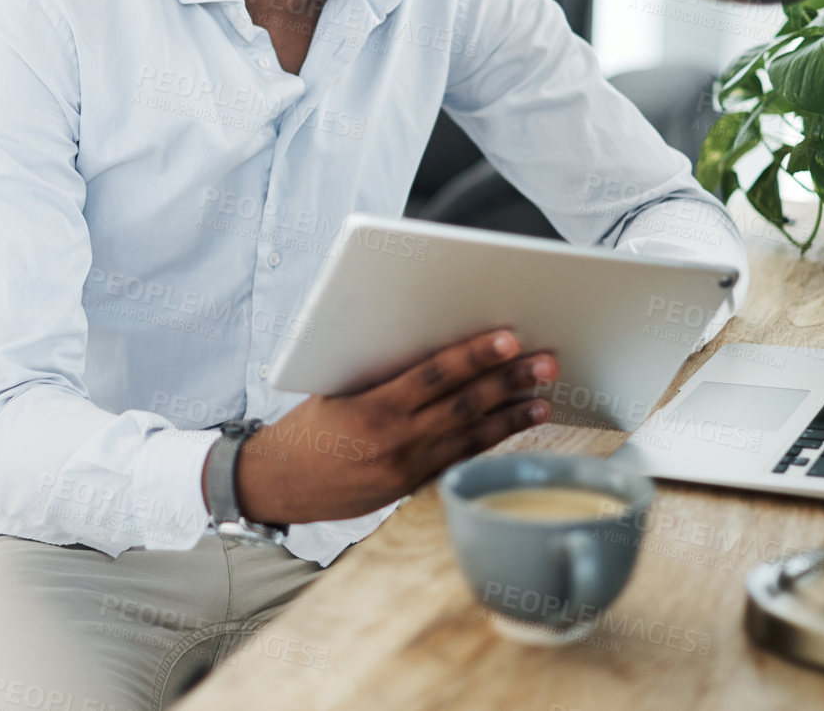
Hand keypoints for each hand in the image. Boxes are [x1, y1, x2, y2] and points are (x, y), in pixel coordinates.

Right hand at [209, 329, 557, 526]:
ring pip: (471, 435)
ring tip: (543, 397)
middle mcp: (395, 441)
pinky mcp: (411, 485)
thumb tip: (433, 344)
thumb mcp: (335, 390)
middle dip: (508, 380)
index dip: (474, 356)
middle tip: (545, 362)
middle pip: (464, 405)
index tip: (507, 338)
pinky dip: (491, 439)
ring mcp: (407, 467)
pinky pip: (459, 457)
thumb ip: (382, 373)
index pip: (434, 376)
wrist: (278, 484)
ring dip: (511, 414)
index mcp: (372, 409)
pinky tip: (514, 425)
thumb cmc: (304, 427)